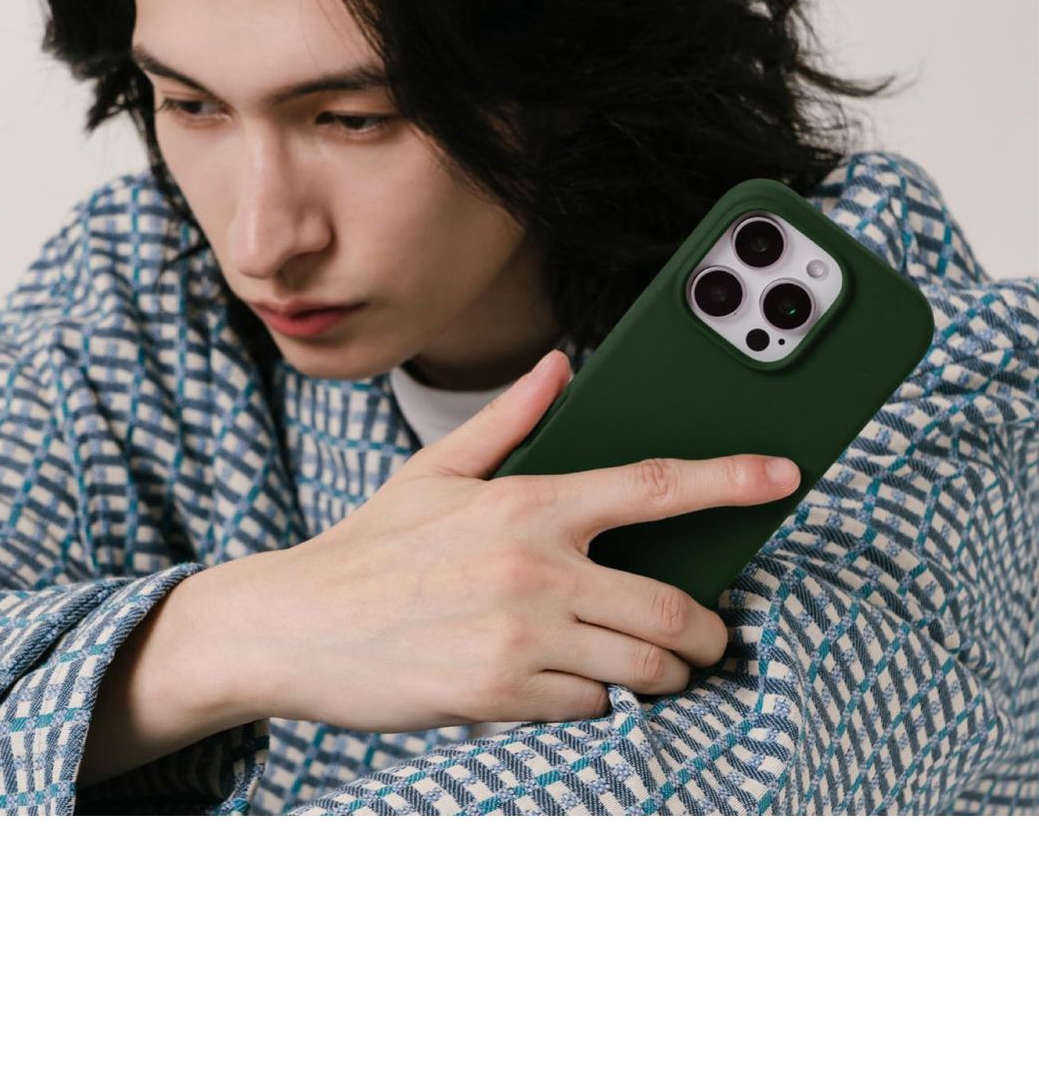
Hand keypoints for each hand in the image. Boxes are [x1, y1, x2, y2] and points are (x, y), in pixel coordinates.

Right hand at [210, 349, 799, 733]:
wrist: (291, 627)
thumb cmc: (367, 550)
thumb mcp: (434, 472)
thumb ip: (508, 422)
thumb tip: (558, 368)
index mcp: (525, 502)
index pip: (652, 487)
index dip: (729, 481)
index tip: (784, 476)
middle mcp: (533, 566)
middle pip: (672, 606)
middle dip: (708, 630)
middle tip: (707, 634)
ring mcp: (520, 636)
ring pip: (643, 667)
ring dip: (661, 672)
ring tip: (648, 664)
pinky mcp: (500, 695)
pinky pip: (589, 706)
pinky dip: (592, 699)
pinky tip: (563, 683)